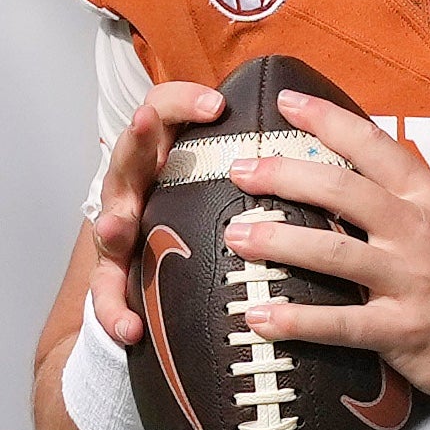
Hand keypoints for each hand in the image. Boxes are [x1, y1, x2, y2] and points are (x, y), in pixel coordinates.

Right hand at [88, 79, 226, 347]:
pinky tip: (130, 327)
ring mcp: (119, 228)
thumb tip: (322, 136)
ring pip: (108, 219)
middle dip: (135, 136)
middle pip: (128, 153)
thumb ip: (248, 161)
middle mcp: (134, 185)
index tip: (217, 104)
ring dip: (112, 222)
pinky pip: (108, 292)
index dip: (183, 101)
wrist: (155, 260)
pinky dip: (115, 310)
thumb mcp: (215, 179)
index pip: (164, 111)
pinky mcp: (112, 272)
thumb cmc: (195, 208)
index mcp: (160, 155)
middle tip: (144, 121)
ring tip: (119, 228)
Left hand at [220, 88, 429, 398]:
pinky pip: (339, 323)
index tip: (286, 102)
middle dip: (284, 175)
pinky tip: (258, 316)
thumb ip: (412, 198)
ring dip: (277, 242)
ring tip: (236, 237)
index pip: (374, 146)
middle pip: (340, 190)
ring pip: (332, 252)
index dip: (327, 119)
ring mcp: (410, 281)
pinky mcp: (402, 331)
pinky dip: (295, 320)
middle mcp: (417, 232)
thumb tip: (360, 172)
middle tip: (240, 170)